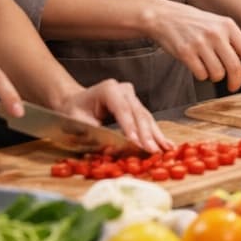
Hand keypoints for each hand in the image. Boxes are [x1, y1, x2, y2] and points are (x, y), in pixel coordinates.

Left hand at [54, 80, 169, 153]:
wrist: (74, 102)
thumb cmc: (73, 112)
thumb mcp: (78, 123)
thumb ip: (94, 134)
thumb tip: (111, 149)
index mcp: (109, 89)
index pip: (123, 111)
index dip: (131, 128)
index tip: (137, 144)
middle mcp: (124, 90)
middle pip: (138, 114)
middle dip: (147, 135)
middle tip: (153, 151)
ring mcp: (132, 96)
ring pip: (146, 117)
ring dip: (156, 136)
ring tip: (166, 149)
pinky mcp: (136, 105)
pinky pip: (146, 120)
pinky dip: (155, 134)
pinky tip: (165, 144)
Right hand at [140, 0, 240, 90]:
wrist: (165, 16)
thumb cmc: (193, 23)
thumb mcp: (217, 24)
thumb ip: (233, 41)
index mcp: (228, 26)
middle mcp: (216, 34)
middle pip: (235, 67)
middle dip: (236, 82)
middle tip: (233, 86)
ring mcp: (201, 43)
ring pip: (218, 74)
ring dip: (215, 77)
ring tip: (208, 66)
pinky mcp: (186, 53)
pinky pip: (201, 74)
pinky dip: (201, 75)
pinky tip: (197, 65)